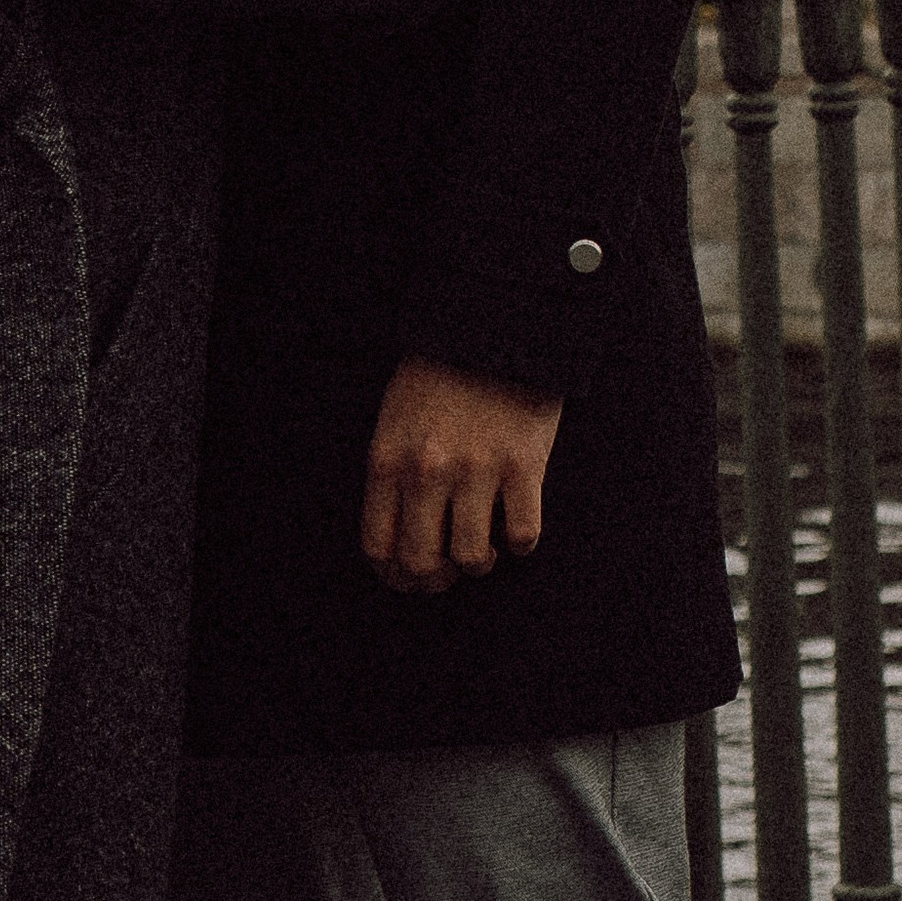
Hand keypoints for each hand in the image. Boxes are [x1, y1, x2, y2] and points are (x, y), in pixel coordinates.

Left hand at [361, 358, 561, 592]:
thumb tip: (399, 533)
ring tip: (484, 545)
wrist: (494, 322)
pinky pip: (523, 535)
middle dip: (435, 579)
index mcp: (388, 458)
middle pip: (421, 561)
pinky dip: (520, 542)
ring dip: (479, 561)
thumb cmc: (440, 369)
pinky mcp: (523, 465)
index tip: (411, 577)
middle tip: (450, 569)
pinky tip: (516, 525)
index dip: (395, 574)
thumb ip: (392, 471)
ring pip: (472, 558)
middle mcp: (427, 470)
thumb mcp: (394, 415)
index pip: (378, 546)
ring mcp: (477, 469)